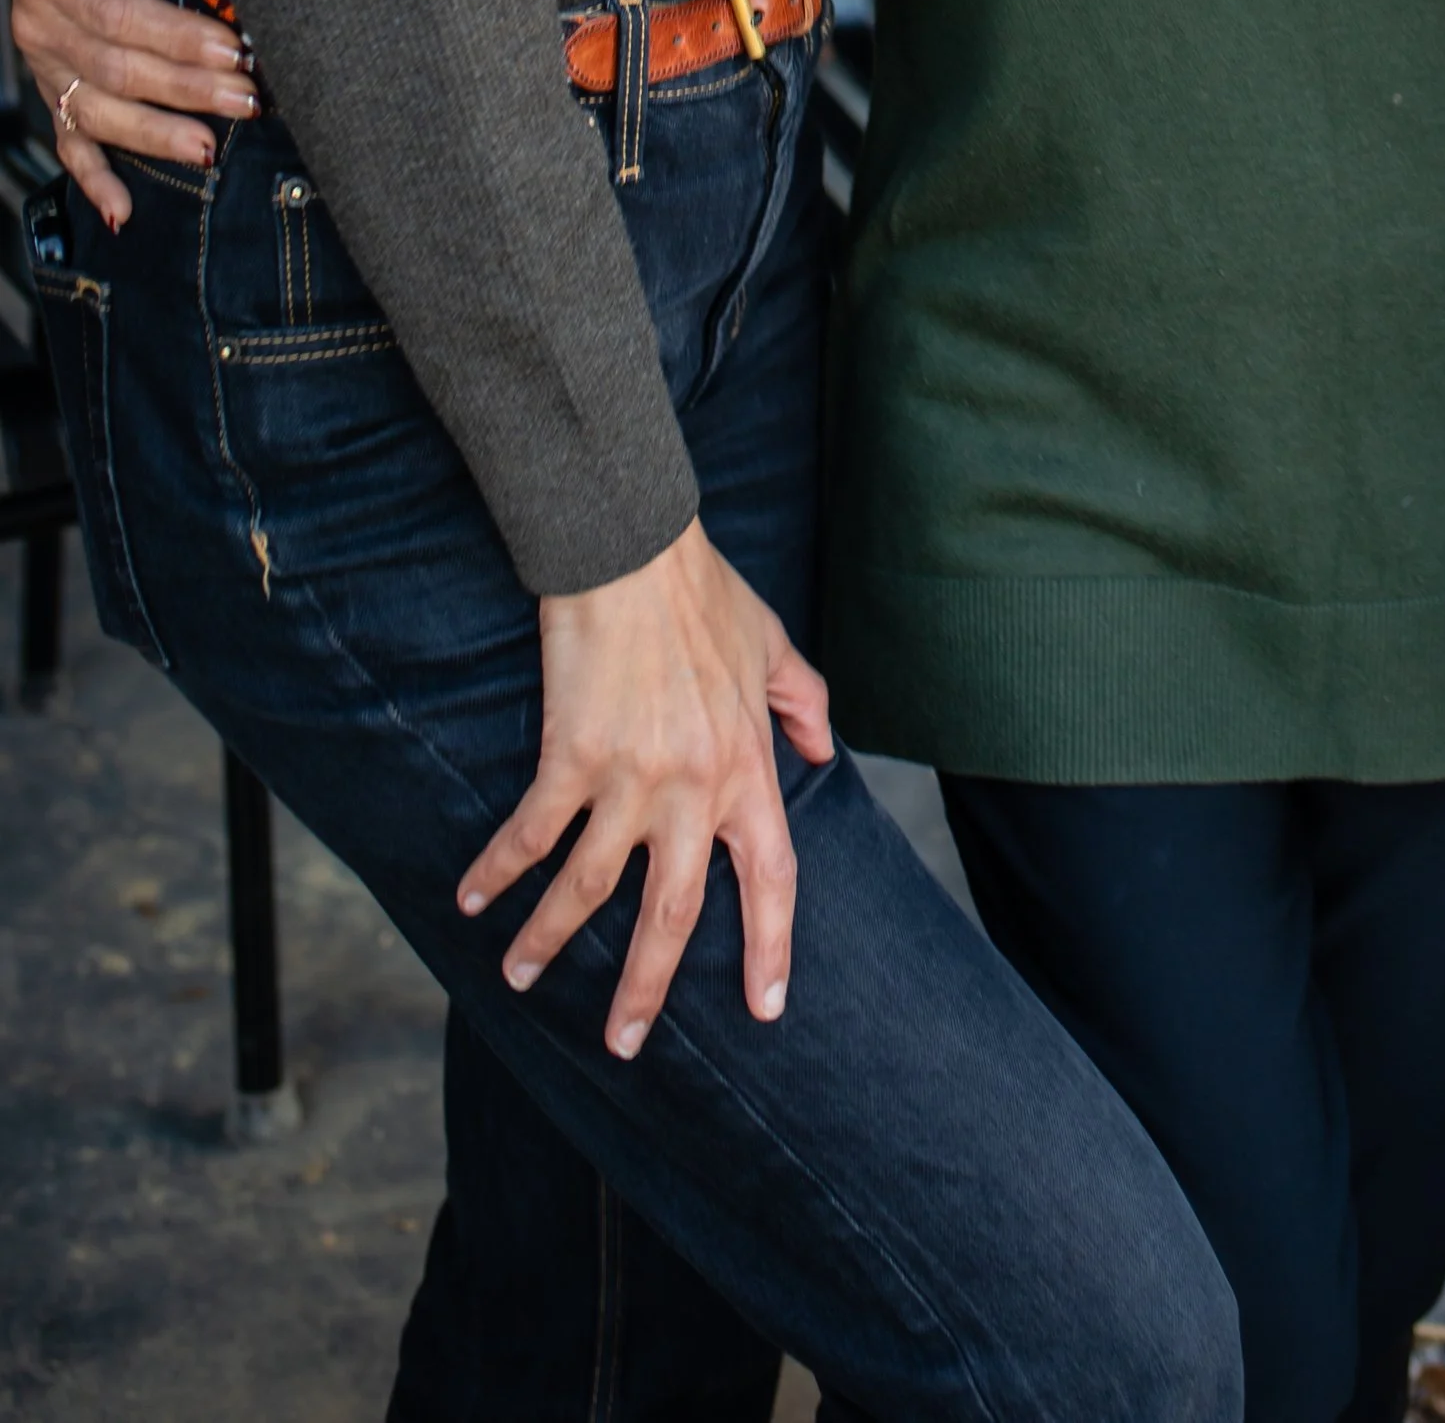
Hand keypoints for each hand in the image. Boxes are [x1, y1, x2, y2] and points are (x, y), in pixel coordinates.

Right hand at [8, 0, 257, 228]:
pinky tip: (123, 212)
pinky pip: (68, 141)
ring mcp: (44, 65)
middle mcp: (40, 25)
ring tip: (210, 150)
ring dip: (154, 137)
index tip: (233, 49)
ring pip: (96, 114)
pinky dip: (94, 179)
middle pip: (115, 70)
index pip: (118, 14)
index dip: (176, 37)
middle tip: (248, 99)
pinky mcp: (53, 89)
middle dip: (184, 90)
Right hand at [457, 517, 834, 1058]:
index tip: (766, 1007)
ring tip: (519, 977)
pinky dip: (498, 873)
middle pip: (674, 914)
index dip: (771, 945)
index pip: (772, 877)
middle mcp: (695, 788)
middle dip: (646, 988)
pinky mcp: (572, 757)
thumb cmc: (702, 593)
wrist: (633, 551)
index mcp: (748, 768)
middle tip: (622, 1043)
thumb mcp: (772, 645)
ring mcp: (632, 777)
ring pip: (589, 890)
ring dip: (548, 941)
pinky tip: (472, 901)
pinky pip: (532, 836)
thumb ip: (803, 703)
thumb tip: (821, 751)